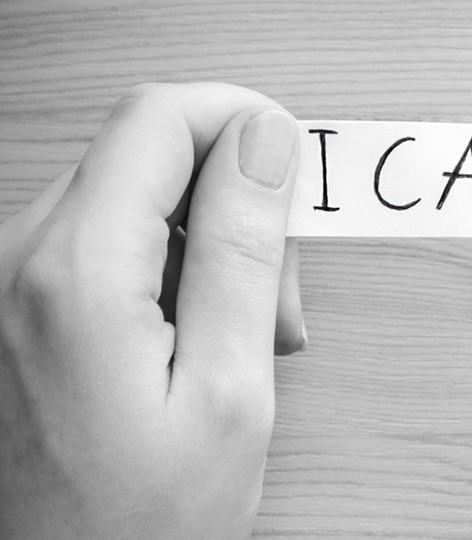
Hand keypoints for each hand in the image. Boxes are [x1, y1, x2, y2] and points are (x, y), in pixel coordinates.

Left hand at [0, 83, 306, 537]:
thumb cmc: (138, 524)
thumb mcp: (228, 392)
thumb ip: (244, 252)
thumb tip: (264, 141)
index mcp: (74, 273)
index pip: (161, 117)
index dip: (243, 120)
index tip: (294, 174)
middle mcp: (20, 259)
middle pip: (151, 155)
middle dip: (235, 205)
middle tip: (277, 301)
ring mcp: (13, 280)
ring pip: (137, 197)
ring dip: (209, 246)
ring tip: (244, 337)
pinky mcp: (22, 302)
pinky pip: (111, 241)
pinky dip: (172, 271)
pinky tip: (200, 338)